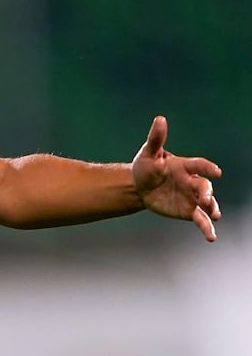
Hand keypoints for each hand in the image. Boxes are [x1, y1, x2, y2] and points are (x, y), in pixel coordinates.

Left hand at [132, 116, 221, 240]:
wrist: (139, 187)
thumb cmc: (146, 167)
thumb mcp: (148, 153)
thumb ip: (156, 139)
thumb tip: (160, 119)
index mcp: (184, 166)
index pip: (199, 165)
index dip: (207, 168)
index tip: (216, 172)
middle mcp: (192, 181)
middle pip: (204, 186)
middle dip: (207, 192)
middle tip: (206, 198)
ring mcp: (192, 197)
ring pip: (207, 203)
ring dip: (212, 209)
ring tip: (215, 215)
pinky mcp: (188, 211)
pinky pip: (200, 219)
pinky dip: (206, 227)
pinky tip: (211, 237)